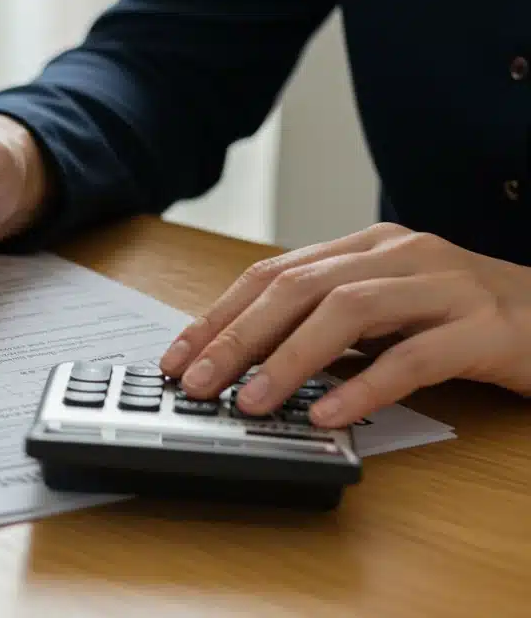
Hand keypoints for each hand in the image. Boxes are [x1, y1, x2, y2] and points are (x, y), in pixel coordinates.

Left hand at [158, 222, 530, 426]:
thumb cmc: (466, 318)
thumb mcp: (386, 312)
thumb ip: (328, 326)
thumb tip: (248, 363)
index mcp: (366, 247)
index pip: (273, 275)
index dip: (219, 316)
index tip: (177, 357)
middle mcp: (400, 254)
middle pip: (299, 288)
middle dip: (237, 337)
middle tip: (196, 382)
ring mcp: (445, 287)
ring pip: (349, 311)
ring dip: (289, 359)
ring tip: (250, 403)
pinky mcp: (485, 329)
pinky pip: (415, 357)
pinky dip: (366, 386)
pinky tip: (330, 414)